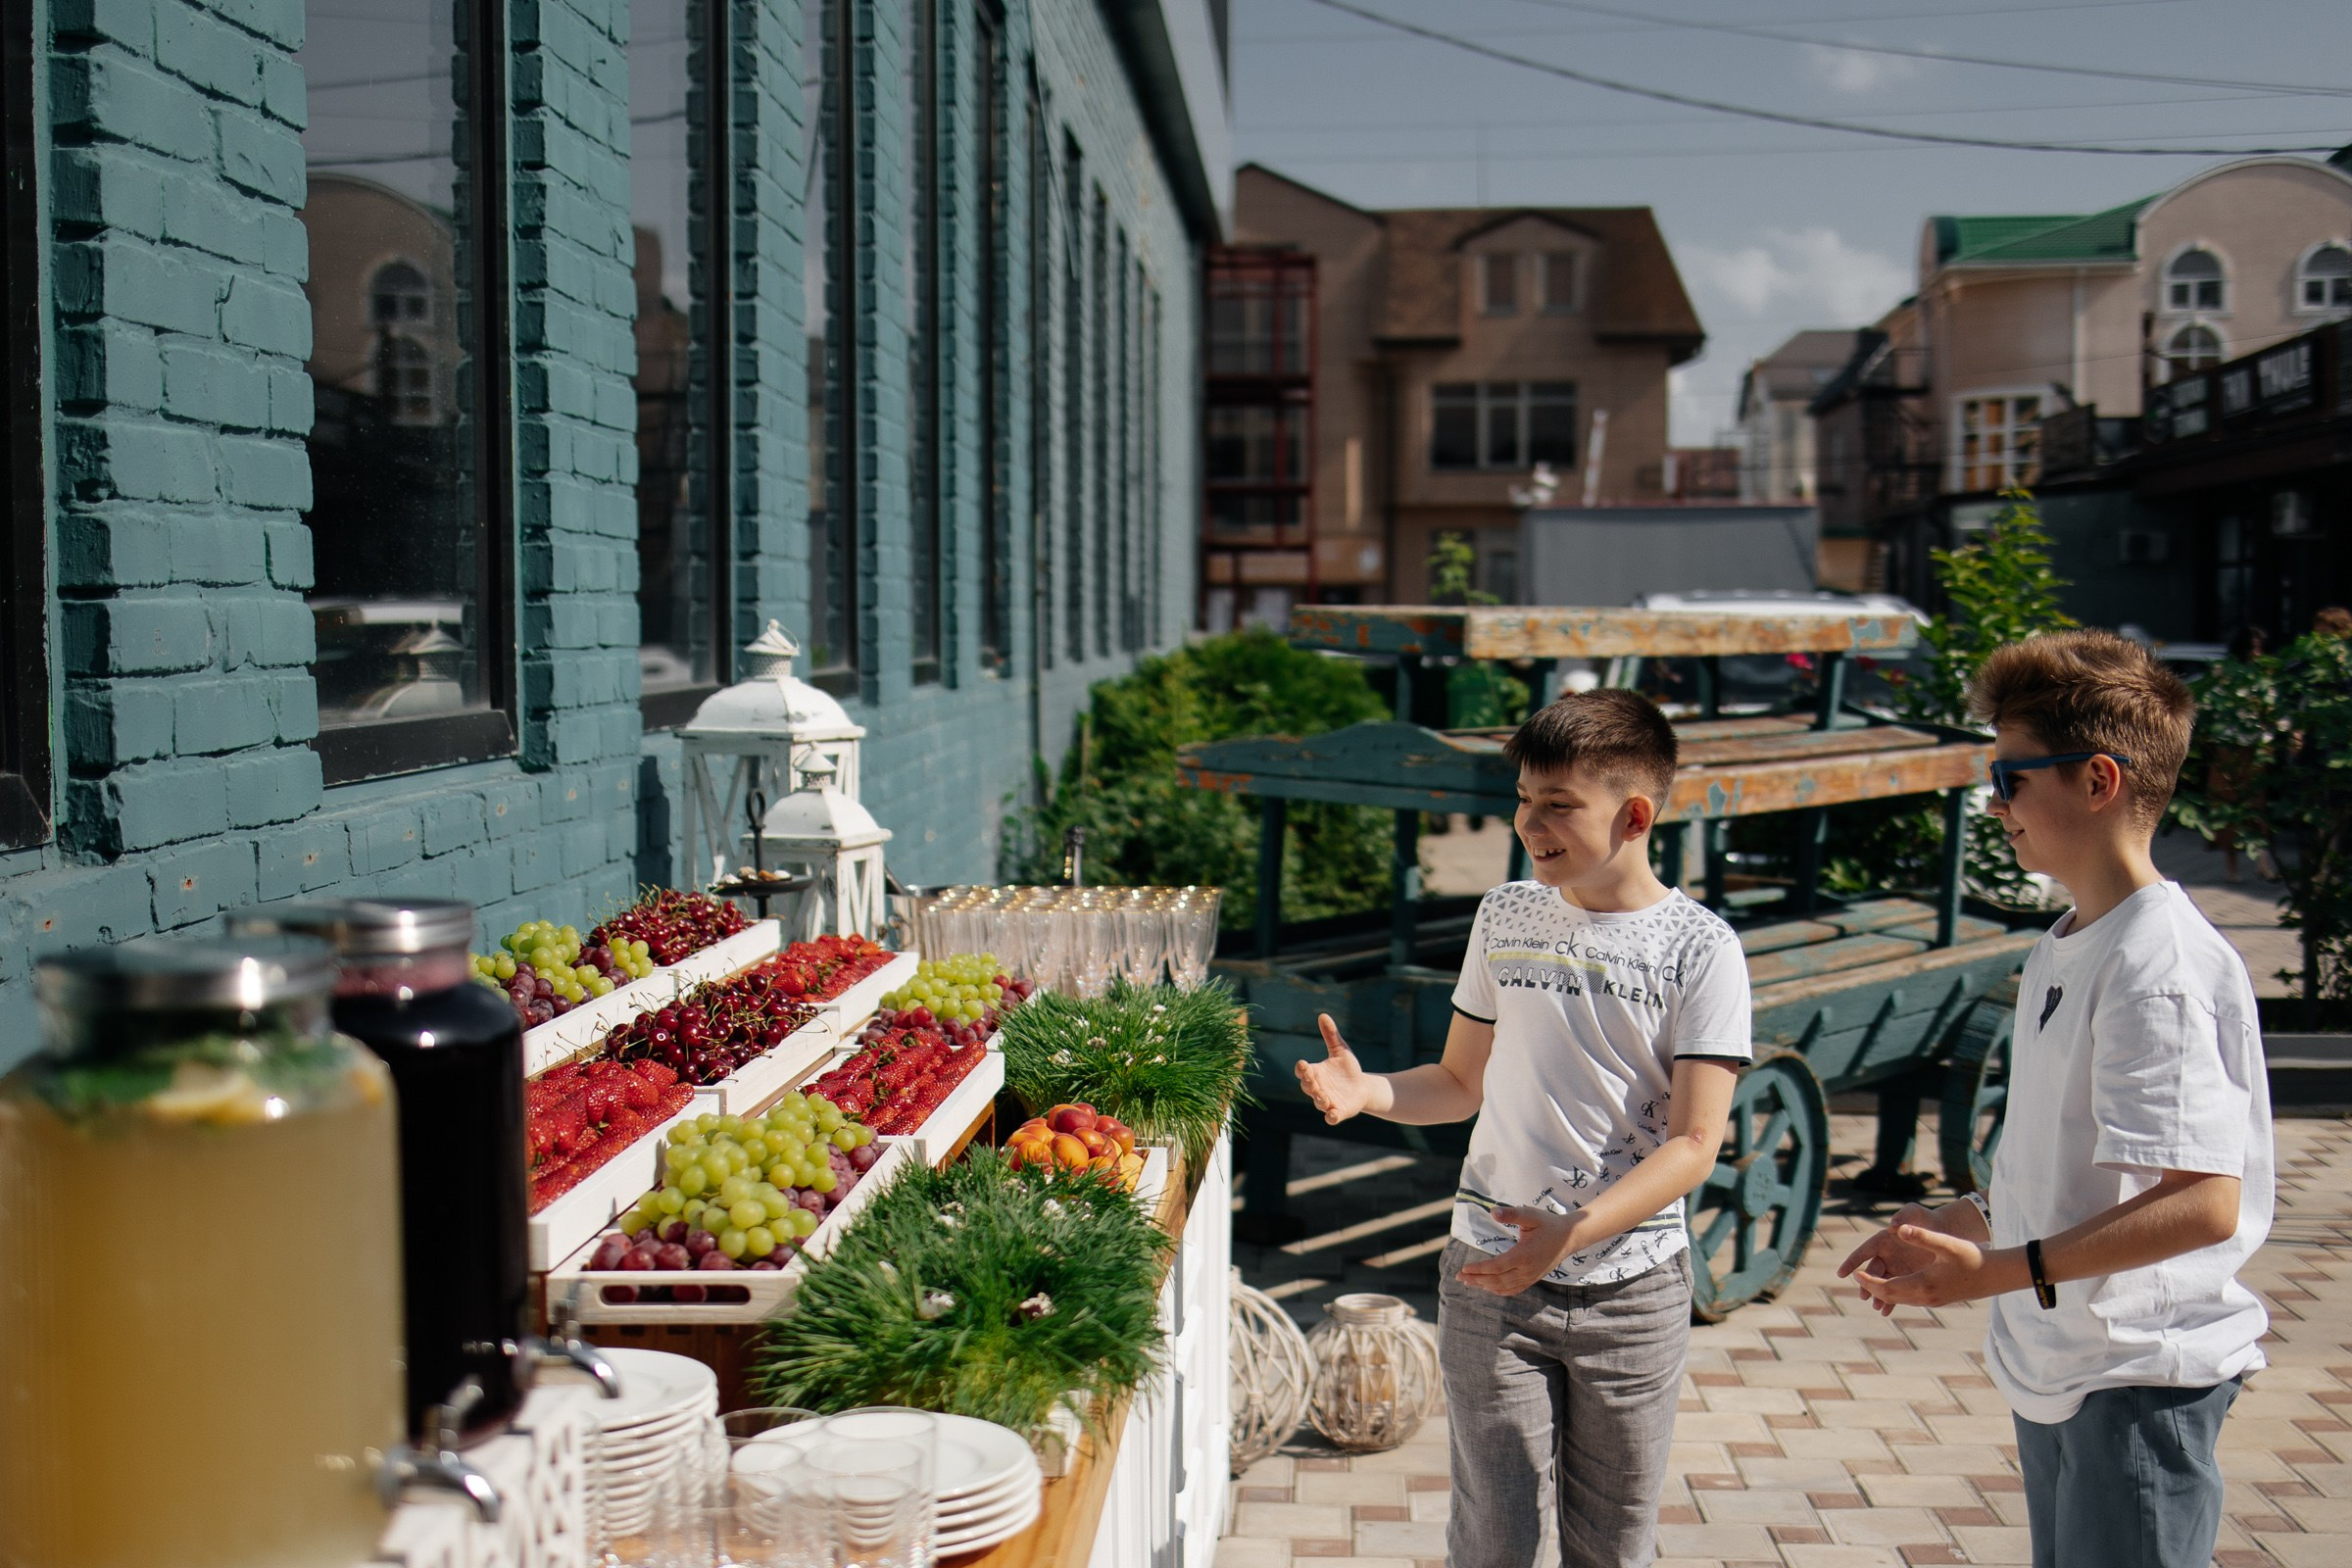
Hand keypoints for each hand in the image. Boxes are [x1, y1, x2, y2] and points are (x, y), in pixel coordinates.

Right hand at [1295, 1014, 1372, 1124]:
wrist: (1362, 1087)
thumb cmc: (1348, 1069)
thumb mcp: (1341, 1050)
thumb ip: (1331, 1035)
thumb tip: (1323, 1015)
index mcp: (1315, 1073)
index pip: (1303, 1071)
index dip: (1302, 1069)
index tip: (1303, 1064)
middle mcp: (1318, 1088)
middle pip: (1307, 1087)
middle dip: (1309, 1083)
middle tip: (1311, 1079)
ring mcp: (1327, 1101)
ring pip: (1319, 1102)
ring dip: (1320, 1100)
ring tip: (1324, 1097)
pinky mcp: (1338, 1111)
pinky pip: (1331, 1117)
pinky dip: (1331, 1117)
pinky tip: (1332, 1116)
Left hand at [1456, 1206, 1579, 1295]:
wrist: (1570, 1237)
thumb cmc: (1548, 1224)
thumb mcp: (1530, 1214)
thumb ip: (1511, 1214)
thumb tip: (1492, 1212)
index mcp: (1524, 1255)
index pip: (1497, 1266)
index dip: (1479, 1269)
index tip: (1464, 1268)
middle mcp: (1527, 1270)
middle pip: (1497, 1280)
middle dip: (1476, 1279)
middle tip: (1459, 1277)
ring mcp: (1530, 1277)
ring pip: (1504, 1287)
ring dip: (1484, 1286)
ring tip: (1468, 1282)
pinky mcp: (1533, 1279)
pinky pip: (1513, 1289)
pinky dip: (1499, 1290)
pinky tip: (1487, 1287)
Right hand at [1835, 1204, 1939, 1315]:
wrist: (1944, 1231)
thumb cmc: (1925, 1218)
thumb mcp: (1914, 1212)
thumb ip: (1904, 1216)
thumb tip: (1892, 1225)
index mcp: (1882, 1241)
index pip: (1863, 1252)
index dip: (1852, 1263)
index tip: (1841, 1274)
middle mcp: (1886, 1255)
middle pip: (1872, 1271)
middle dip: (1867, 1284)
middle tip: (1864, 1295)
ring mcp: (1897, 1267)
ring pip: (1884, 1283)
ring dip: (1878, 1295)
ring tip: (1877, 1307)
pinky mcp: (1908, 1276)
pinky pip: (1897, 1290)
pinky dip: (1891, 1301)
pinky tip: (1887, 1312)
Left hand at [1846, 1224, 2020, 1312]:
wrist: (1996, 1275)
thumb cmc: (1972, 1257)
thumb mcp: (1945, 1243)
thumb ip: (1920, 1236)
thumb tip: (1896, 1228)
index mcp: (1923, 1284)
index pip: (1888, 1288)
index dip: (1869, 1282)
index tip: (1855, 1274)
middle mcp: (1926, 1297)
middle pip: (1892, 1297)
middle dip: (1873, 1289)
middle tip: (1857, 1279)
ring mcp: (1933, 1301)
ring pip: (1902, 1300)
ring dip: (1885, 1294)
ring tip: (1869, 1284)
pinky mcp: (1939, 1300)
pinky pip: (1912, 1300)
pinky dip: (1899, 1295)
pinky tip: (1895, 1288)